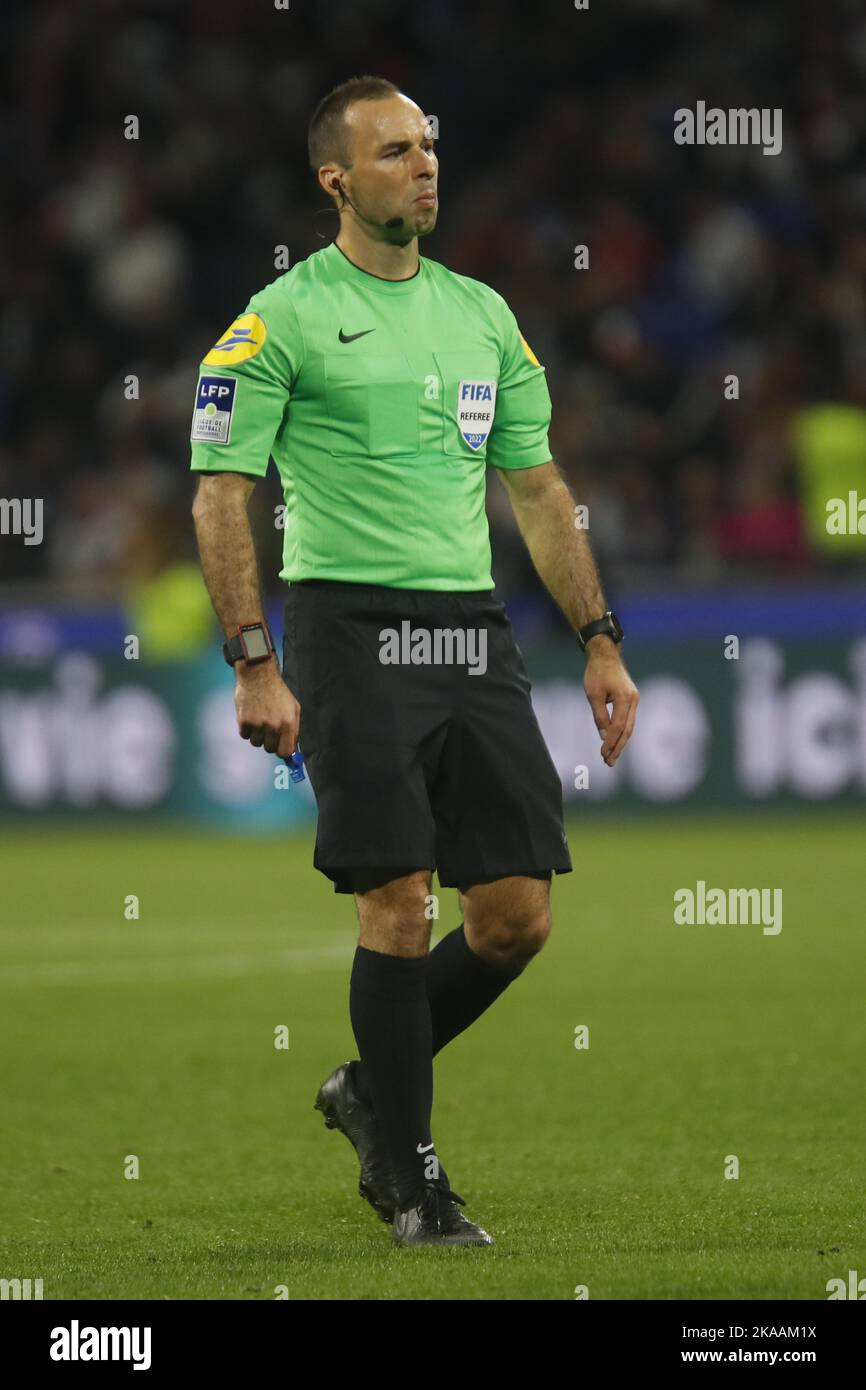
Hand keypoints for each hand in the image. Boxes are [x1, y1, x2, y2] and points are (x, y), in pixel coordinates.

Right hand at [234, 660, 299, 756]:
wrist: (258, 675)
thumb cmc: (278, 691)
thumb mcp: (293, 708)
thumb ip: (294, 729)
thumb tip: (291, 750)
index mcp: (288, 724)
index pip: (285, 752)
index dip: (282, 752)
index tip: (280, 749)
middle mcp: (273, 726)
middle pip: (270, 749)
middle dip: (269, 742)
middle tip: (269, 730)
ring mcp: (257, 724)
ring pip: (256, 743)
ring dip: (257, 735)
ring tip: (259, 720)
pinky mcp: (243, 721)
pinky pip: (244, 735)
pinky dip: (247, 729)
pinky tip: (251, 716)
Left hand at [583, 637, 638, 766]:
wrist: (605, 655)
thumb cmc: (597, 672)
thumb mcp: (593, 695)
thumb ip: (599, 716)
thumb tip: (603, 736)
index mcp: (625, 698)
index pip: (618, 727)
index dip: (611, 742)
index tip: (603, 754)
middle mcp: (634, 700)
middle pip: (628, 730)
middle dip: (618, 748)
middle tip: (609, 763)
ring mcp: (635, 700)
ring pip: (630, 727)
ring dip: (620, 743)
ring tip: (611, 757)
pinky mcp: (632, 700)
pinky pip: (628, 721)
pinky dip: (622, 733)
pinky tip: (615, 743)